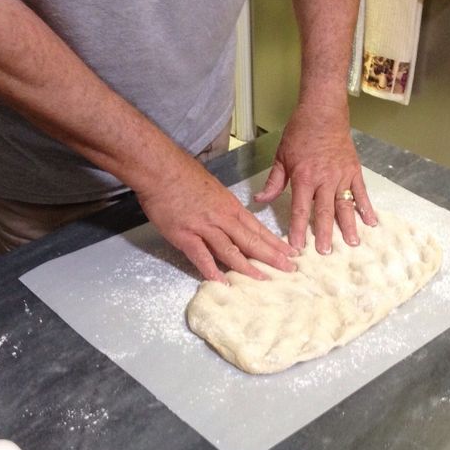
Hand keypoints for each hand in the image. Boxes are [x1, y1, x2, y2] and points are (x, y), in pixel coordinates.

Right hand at [136, 156, 297, 282]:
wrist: (160, 168)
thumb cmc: (184, 174)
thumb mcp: (213, 189)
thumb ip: (224, 207)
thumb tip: (232, 221)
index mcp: (230, 206)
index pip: (258, 228)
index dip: (274, 243)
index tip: (289, 253)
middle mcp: (222, 218)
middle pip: (251, 241)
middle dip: (272, 256)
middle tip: (289, 269)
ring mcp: (203, 227)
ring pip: (230, 250)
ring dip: (248, 266)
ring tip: (263, 279)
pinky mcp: (184, 235)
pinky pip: (200, 256)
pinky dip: (211, 270)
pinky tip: (222, 281)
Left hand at [254, 103, 377, 253]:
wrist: (323, 112)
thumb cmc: (300, 133)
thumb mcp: (282, 156)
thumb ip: (274, 182)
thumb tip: (260, 201)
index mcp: (304, 177)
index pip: (300, 209)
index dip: (298, 229)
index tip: (297, 247)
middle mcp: (324, 180)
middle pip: (324, 212)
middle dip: (324, 234)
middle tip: (325, 252)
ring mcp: (341, 176)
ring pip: (345, 205)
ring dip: (348, 226)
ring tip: (351, 243)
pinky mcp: (354, 171)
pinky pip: (361, 193)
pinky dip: (367, 208)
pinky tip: (371, 223)